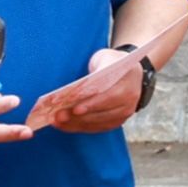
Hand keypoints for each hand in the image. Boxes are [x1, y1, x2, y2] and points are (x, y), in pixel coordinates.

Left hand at [27, 45, 151, 135]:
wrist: (128, 72)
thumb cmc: (112, 63)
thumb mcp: (104, 58)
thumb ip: (95, 71)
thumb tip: (76, 90)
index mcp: (128, 82)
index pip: (110, 96)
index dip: (92, 104)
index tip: (75, 109)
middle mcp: (130, 101)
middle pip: (103, 112)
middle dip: (79, 116)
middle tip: (59, 116)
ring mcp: (125, 113)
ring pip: (99, 122)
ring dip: (76, 124)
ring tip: (57, 121)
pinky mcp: (117, 121)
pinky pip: (98, 128)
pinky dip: (81, 127)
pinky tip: (65, 125)